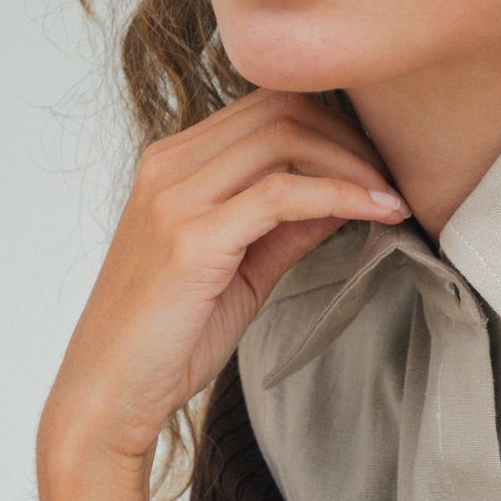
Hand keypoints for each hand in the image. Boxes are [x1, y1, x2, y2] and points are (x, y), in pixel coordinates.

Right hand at [36, 87, 408, 476]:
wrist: (107, 395)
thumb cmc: (168, 337)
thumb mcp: (241, 268)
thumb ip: (289, 225)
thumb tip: (349, 195)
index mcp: (173, 162)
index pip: (267, 106)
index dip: (333, 124)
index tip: (376, 164)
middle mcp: (169, 165)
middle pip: (280, 108)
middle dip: (350, 137)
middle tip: (393, 179)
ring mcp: (175, 197)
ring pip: (285, 138)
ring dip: (353, 164)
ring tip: (390, 199)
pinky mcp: (191, 238)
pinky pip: (282, 193)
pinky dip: (340, 195)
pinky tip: (376, 214)